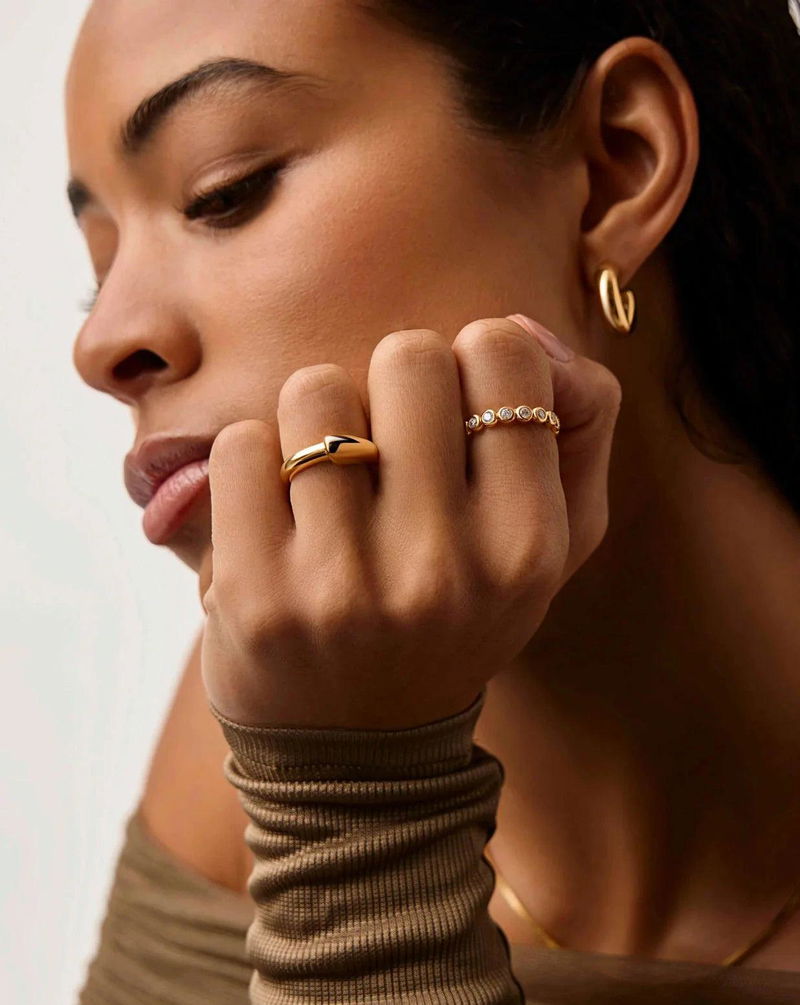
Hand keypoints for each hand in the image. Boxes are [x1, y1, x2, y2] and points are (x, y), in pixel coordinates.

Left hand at [198, 317, 620, 729]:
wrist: (357, 753)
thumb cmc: (456, 620)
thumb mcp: (555, 541)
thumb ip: (579, 423)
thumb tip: (522, 328)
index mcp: (527, 545)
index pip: (503, 351)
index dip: (474, 359)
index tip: (456, 415)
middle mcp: (444, 566)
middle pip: (407, 354)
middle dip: (391, 383)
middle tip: (389, 448)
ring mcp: (343, 584)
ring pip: (315, 391)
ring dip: (317, 423)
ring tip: (330, 488)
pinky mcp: (255, 594)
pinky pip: (241, 445)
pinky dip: (253, 464)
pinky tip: (275, 520)